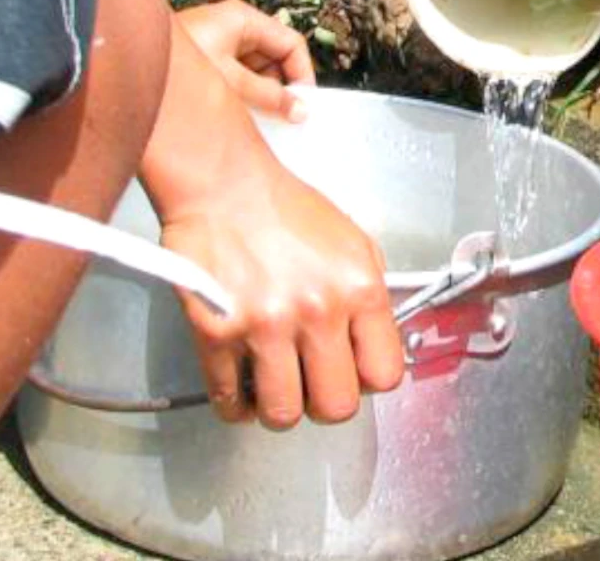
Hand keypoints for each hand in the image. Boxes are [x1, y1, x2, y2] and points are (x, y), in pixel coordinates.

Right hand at [160, 158, 405, 427]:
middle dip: (324, 403)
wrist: (225, 186)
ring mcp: (264, 326)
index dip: (367, 381)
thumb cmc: (288, 212)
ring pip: (283, 413)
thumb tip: (374, 347)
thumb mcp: (355, 244)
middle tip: (312, 386)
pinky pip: (228, 398)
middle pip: (336, 407)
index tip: (353, 373)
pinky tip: (240, 389)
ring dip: (279, 409)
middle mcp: (316, 312)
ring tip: (274, 390)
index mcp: (359, 290)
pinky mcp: (215, 333)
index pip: (384, 374)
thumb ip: (370, 298)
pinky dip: (235, 404)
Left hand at [177, 0, 314, 123]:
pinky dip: (245, 96)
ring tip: (260, 116)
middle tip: (284, 114)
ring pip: (258, 70)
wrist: (123, 70)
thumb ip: (270, 97)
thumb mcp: (232, 82)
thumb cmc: (175, 66)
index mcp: (242, 20)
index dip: (302, 72)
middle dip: (281, 86)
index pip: (291, 43)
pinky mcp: (207, 63)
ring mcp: (219, 45)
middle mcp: (232, 28)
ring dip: (262, 94)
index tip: (304, 102)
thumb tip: (300, 110)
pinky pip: (239, 78)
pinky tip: (241, 113)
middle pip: (276, 57)